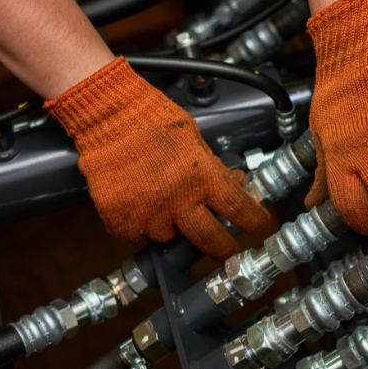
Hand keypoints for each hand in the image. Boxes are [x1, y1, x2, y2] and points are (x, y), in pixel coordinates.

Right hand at [45, 57, 270, 260]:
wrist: (107, 115)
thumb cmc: (150, 118)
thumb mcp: (193, 138)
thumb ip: (211, 167)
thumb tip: (232, 183)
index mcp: (202, 176)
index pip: (239, 209)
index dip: (255, 222)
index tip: (260, 228)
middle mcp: (177, 199)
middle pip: (210, 240)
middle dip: (223, 250)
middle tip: (227, 253)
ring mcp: (148, 213)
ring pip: (168, 236)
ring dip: (169, 224)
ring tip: (159, 199)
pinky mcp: (120, 220)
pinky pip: (135, 233)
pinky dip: (137, 223)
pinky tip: (136, 201)